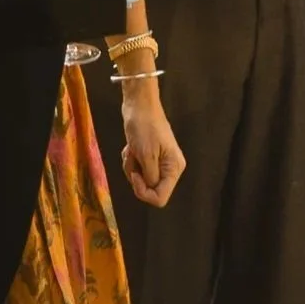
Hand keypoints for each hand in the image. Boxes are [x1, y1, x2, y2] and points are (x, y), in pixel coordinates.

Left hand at [119, 80, 186, 207]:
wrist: (139, 105)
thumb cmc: (144, 127)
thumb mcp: (146, 155)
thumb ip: (150, 178)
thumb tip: (150, 189)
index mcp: (174, 168)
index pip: (160, 198)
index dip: (144, 191)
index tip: (135, 175)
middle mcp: (169, 168)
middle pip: (149, 189)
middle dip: (135, 175)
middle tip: (133, 156)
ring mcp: (160, 163)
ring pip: (141, 180)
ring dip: (131, 166)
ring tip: (132, 149)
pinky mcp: (150, 157)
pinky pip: (137, 169)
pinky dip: (131, 160)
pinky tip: (131, 147)